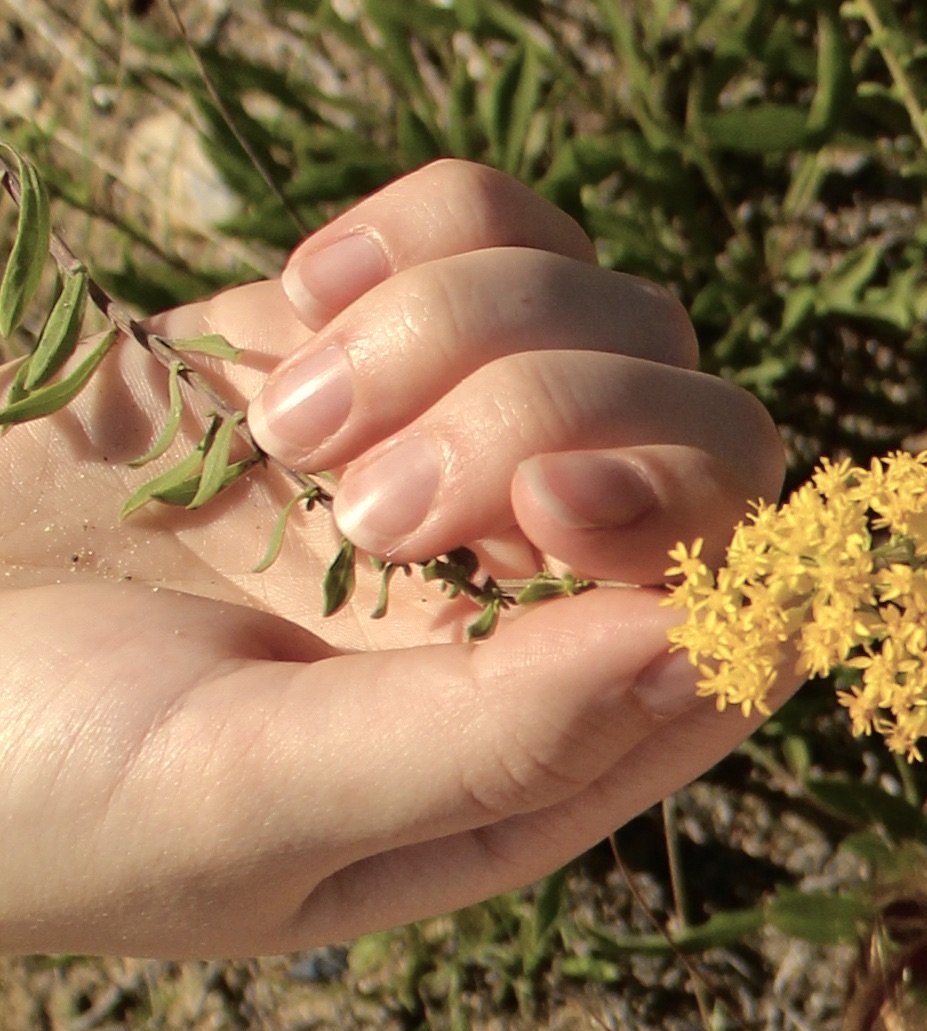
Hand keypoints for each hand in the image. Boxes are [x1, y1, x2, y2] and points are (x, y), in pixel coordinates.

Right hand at [0, 160, 785, 953]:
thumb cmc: (26, 788)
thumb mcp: (246, 807)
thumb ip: (490, 746)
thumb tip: (708, 650)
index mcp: (536, 757)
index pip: (750, 623)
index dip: (709, 538)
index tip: (557, 506)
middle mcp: (528, 609)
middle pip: (710, 444)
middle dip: (564, 420)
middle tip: (375, 494)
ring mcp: (454, 455)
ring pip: (612, 313)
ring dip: (458, 333)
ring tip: (284, 436)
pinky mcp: (360, 330)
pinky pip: (491, 223)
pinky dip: (412, 240)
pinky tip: (286, 317)